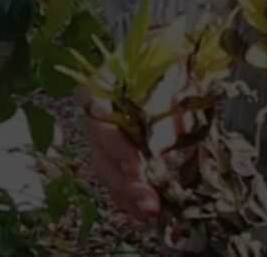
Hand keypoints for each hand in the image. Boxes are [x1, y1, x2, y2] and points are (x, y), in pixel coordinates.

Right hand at [80, 61, 191, 224]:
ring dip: (129, 197)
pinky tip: (149, 213)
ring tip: (152, 213)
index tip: (138, 166)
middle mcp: (96, 115)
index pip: (100, 121)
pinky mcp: (120, 152)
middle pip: (101, 155)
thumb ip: (161, 105)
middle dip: (125, 183)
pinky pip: (120, 179)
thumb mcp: (168, 73)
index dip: (117, 148)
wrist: (170, 53)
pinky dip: (133, 198)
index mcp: (101, 88)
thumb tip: (156, 147)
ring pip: (108, 172)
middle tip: (149, 201)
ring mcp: (106, 136)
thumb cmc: (166, 59)